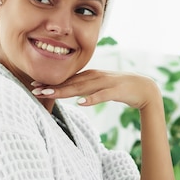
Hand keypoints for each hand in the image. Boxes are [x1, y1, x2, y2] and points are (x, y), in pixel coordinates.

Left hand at [31, 70, 160, 109]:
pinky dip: (91, 99)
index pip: (68, 79)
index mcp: (91, 76)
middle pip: (70, 83)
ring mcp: (105, 83)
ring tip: (49, 94)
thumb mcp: (100, 87)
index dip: (51, 82)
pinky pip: (102, 95)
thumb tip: (71, 94)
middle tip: (34, 90)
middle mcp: (95, 77)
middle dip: (52, 86)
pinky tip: (81, 103)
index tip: (34, 85)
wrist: (145, 88)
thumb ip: (86, 89)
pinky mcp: (116, 91)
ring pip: (82, 87)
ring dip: (65, 91)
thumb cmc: (121, 89)